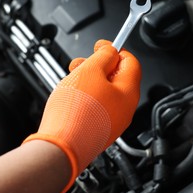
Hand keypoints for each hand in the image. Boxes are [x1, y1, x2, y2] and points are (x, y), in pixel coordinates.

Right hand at [23, 39, 140, 190]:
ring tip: (72, 79)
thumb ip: (103, 56)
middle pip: (116, 77)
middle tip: (82, 63)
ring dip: (89, 80)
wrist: (61, 147)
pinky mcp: (98, 130)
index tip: (102, 45)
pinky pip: (96, 106)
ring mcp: (111, 121)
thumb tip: (110, 51)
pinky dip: (85, 96)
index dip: (116, 50)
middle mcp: (124, 109)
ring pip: (104, 92)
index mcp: (128, 92)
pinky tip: (71, 96)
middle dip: (98, 65)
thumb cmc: (75, 112)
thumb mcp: (90, 71)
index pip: (131, 63)